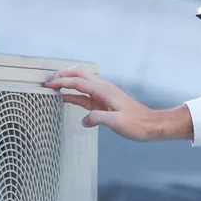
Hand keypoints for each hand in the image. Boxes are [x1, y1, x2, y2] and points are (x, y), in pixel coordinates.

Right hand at [45, 67, 164, 140]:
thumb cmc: (138, 123)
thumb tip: (85, 119)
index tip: (50, 84)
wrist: (151, 125)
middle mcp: (104, 89)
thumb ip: (98, 118)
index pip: (79, 82)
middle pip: (80, 75)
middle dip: (64, 75)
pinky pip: (85, 95)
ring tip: (53, 86)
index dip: (63, 82)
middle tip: (49, 80)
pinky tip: (66, 98)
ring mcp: (103, 95)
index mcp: (105, 91)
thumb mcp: (117, 122)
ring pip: (82, 83)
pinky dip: (73, 94)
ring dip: (67, 82)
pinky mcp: (104, 102)